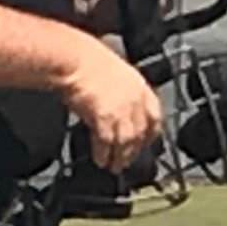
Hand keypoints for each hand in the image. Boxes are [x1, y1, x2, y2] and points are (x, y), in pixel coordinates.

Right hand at [57, 35, 162, 171]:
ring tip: (114, 167)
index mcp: (140, 87)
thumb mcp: (113, 73)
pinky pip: (107, 143)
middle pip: (140, 134)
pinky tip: (100, 159)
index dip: (150, 133)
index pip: (154, 117)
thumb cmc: (85, 60)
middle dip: (134, 150)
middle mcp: (136, 101)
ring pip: (126, 142)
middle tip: (127, 162)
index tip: (146, 142)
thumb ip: (120, 92)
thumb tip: (114, 105)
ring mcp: (122, 111)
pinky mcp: (106, 119)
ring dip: (120, 157)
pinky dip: (104, 153)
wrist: (72, 59)